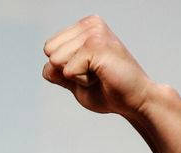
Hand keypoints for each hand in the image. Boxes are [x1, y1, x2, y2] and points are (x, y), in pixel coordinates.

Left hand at [42, 15, 156, 117]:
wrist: (134, 101)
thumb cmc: (107, 90)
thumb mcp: (74, 81)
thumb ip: (57, 72)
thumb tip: (47, 65)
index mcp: (85, 27)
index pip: (49, 48)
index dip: (63, 68)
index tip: (88, 70)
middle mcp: (90, 24)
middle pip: (50, 52)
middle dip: (67, 71)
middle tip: (94, 73)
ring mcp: (94, 32)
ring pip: (56, 60)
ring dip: (76, 76)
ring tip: (100, 74)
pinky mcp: (97, 46)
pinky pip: (68, 71)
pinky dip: (82, 81)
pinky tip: (102, 76)